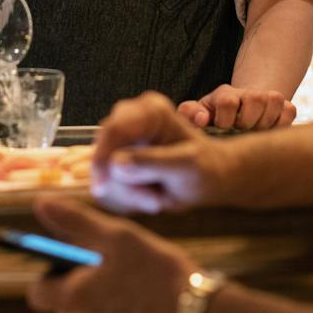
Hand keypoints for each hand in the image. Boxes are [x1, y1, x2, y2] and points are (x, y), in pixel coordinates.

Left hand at [25, 196, 197, 312]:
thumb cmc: (155, 271)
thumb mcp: (117, 236)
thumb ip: (77, 221)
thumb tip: (41, 203)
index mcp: (75, 297)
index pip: (37, 293)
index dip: (46, 271)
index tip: (66, 254)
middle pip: (65, 301)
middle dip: (77, 280)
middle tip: (104, 257)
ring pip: (92, 309)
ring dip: (102, 291)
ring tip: (131, 270)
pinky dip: (124, 305)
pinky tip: (147, 289)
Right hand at [92, 92, 238, 213]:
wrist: (209, 177)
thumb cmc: (204, 168)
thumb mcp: (185, 167)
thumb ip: (152, 163)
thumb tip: (116, 164)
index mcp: (151, 110)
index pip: (115, 128)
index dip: (103, 156)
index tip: (103, 186)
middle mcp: (132, 116)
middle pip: (104, 150)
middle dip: (124, 183)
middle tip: (154, 201)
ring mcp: (123, 136)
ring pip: (104, 169)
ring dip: (129, 192)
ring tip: (158, 198)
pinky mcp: (118, 154)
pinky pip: (108, 179)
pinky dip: (127, 195)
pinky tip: (150, 196)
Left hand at [180, 85, 296, 131]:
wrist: (241, 116)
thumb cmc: (215, 122)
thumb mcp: (199, 117)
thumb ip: (190, 115)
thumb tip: (200, 119)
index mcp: (224, 95)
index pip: (228, 100)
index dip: (226, 119)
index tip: (224, 129)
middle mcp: (247, 93)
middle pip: (255, 98)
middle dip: (248, 122)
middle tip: (242, 131)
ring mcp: (268, 98)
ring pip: (274, 100)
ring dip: (265, 123)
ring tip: (255, 133)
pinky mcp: (285, 107)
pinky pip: (289, 111)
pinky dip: (282, 124)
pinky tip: (269, 132)